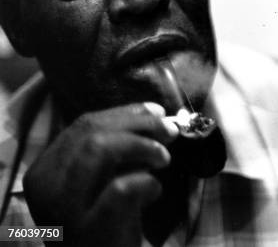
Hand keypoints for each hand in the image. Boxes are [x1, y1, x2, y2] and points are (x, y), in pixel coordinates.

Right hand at [23, 103, 178, 246]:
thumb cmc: (103, 222)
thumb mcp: (98, 181)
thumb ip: (115, 149)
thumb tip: (155, 114)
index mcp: (45, 170)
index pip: (83, 124)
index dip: (125, 113)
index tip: (157, 111)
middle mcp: (46, 186)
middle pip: (92, 131)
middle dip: (139, 123)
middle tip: (169, 132)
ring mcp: (64, 209)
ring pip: (100, 149)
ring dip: (141, 146)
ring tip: (163, 158)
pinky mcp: (89, 229)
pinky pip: (122, 188)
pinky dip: (147, 182)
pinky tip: (153, 192)